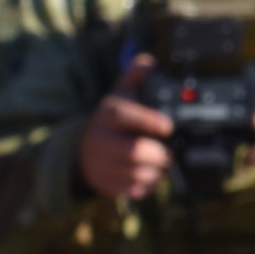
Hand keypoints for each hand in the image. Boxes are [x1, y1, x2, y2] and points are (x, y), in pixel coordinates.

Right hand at [78, 57, 174, 200]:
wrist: (84, 148)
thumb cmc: (115, 118)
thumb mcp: (124, 91)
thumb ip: (138, 74)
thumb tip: (149, 62)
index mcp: (108, 114)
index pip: (125, 116)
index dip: (148, 121)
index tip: (168, 126)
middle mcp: (100, 140)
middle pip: (135, 152)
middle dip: (160, 153)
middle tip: (170, 150)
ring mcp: (100, 165)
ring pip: (137, 174)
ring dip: (156, 171)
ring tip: (162, 162)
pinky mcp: (105, 184)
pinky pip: (132, 190)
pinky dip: (147, 185)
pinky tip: (150, 174)